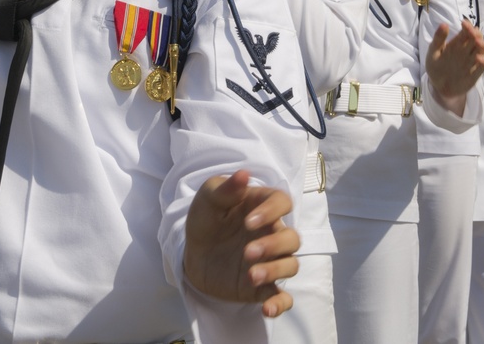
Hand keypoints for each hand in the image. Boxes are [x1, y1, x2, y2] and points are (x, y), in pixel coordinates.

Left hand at [183, 170, 299, 318]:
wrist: (192, 252)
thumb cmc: (205, 218)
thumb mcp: (208, 199)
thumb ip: (226, 188)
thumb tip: (245, 174)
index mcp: (261, 207)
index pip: (282, 202)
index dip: (272, 211)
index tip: (247, 222)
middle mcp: (271, 233)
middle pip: (291, 238)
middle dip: (273, 246)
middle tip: (246, 252)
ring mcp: (269, 260)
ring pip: (291, 265)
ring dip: (275, 271)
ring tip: (251, 276)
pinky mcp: (262, 285)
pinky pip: (282, 295)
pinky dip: (280, 303)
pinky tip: (267, 309)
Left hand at [425, 20, 483, 115]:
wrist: (438, 86)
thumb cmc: (436, 67)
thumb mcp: (433, 52)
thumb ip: (438, 39)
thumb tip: (444, 24)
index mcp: (457, 44)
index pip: (466, 32)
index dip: (467, 26)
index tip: (464, 23)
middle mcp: (467, 51)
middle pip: (476, 39)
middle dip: (476, 34)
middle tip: (472, 32)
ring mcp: (472, 61)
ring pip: (482, 50)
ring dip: (482, 45)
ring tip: (477, 41)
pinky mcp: (475, 73)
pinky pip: (483, 66)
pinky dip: (483, 61)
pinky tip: (478, 58)